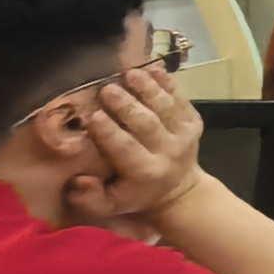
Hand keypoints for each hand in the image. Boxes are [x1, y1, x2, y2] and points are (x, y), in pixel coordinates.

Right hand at [59, 66, 205, 226]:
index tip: (93, 115)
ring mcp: (184, 134)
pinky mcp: (193, 121)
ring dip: (148, 89)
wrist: (179, 190)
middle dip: (126, 106)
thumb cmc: (135, 195)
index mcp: (145, 172)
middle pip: (147, 124)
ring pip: (166, 107)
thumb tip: (80, 181)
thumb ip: (90, 198)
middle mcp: (168, 152)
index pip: (125, 149)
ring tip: (130, 73)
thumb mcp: (111, 206)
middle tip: (107, 89)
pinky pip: (181, 98)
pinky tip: (153, 67)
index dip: (109, 132)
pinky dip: (168, 83)